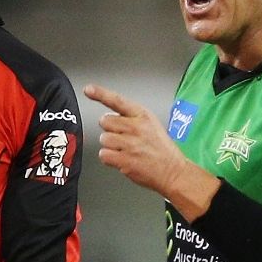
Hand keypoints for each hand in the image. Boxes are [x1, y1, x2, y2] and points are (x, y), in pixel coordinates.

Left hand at [83, 83, 187, 197]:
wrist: (173, 172)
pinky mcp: (124, 159)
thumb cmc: (162, 150)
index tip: (89, 89)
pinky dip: (109, 158)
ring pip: (103, 139)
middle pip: (105, 121)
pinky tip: (122, 159)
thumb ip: (132, 119)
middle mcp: (135, 127)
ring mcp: (130, 144)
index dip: (101, 94)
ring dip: (110, 146)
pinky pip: (104, 154)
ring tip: (125, 150)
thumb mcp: (152, 125)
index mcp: (142, 116)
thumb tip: (111, 118)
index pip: (117, 101)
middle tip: (123, 138)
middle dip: (110, 130)